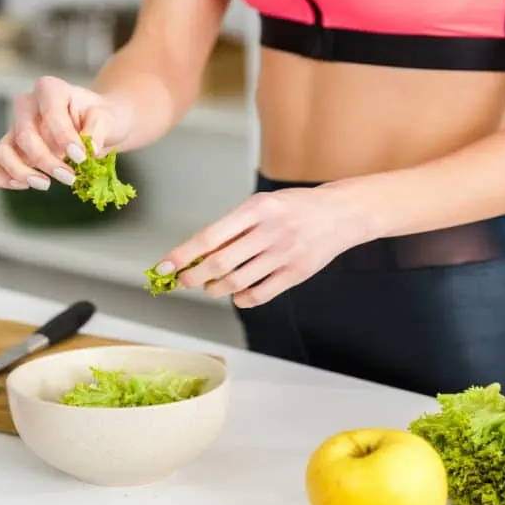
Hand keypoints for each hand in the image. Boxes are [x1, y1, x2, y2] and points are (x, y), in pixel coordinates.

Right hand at [0, 76, 130, 190]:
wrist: (96, 126)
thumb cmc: (99, 118)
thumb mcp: (108, 117)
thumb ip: (98, 128)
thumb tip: (88, 149)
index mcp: (50, 89)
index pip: (50, 113)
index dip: (63, 137)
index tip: (82, 157)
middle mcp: (27, 105)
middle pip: (25, 136)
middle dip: (46, 161)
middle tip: (70, 177)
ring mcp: (15, 127)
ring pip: (2, 151)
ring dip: (21, 172)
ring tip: (44, 184)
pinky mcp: (10, 148)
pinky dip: (2, 177)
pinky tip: (23, 185)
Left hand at [156, 186, 377, 307]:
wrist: (341, 213)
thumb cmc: (293, 207)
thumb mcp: (261, 205)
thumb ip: (232, 228)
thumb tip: (196, 254)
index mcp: (257, 208)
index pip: (210, 236)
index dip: (182, 254)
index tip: (164, 266)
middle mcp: (271, 230)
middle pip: (220, 263)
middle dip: (194, 276)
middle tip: (184, 281)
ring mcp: (285, 253)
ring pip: (237, 281)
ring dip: (216, 288)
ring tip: (210, 286)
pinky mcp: (297, 273)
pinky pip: (260, 294)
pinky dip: (242, 299)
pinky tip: (236, 295)